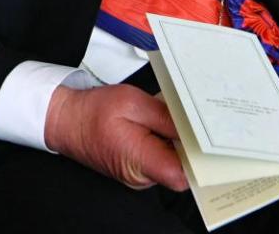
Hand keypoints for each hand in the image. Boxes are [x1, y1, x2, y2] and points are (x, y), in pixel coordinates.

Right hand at [44, 83, 187, 190]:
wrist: (69, 120)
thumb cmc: (95, 112)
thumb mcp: (133, 103)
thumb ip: (164, 117)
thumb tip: (190, 128)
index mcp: (139, 161)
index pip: (181, 175)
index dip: (199, 160)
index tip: (209, 141)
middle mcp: (140, 176)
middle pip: (180, 168)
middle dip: (190, 144)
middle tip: (195, 118)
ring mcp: (138, 174)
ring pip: (171, 162)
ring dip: (178, 141)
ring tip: (176, 116)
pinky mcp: (136, 168)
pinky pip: (160, 158)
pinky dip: (166, 141)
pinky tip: (164, 122)